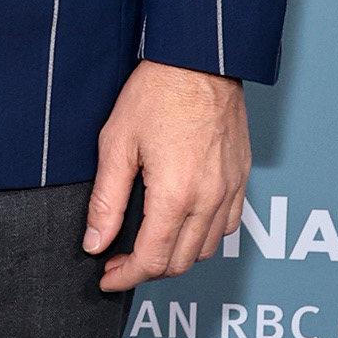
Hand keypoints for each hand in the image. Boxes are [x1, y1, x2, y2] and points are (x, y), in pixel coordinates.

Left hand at [85, 63, 251, 292]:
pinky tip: (181, 225)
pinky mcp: (241, 178)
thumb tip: (95, 242)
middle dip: (146, 271)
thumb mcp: (116, 144)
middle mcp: (209, 199)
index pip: (151, 260)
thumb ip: (106, 201)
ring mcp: (230, 189)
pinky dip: (203, 238)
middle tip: (118, 260)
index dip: (125, 277)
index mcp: (175, 195)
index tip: (106, 277)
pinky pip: (228, 226)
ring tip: (147, 246)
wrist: (200, 60)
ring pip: (206, 250)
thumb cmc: (157, 93)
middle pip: (179, 262)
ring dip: (174, 257)